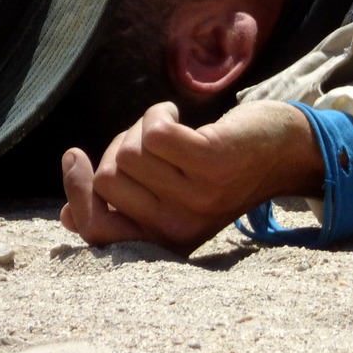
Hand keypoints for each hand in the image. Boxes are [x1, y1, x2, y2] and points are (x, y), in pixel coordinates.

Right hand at [59, 100, 323, 255]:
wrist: (286, 151)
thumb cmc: (221, 169)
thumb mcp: (171, 196)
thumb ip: (125, 206)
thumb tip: (66, 216)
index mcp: (164, 240)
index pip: (97, 230)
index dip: (76, 193)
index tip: (74, 157)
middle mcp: (177, 226)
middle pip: (108, 178)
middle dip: (120, 146)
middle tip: (154, 141)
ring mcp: (196, 196)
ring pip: (129, 151)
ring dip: (143, 126)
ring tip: (173, 129)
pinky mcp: (211, 162)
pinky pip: (155, 131)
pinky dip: (159, 112)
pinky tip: (178, 113)